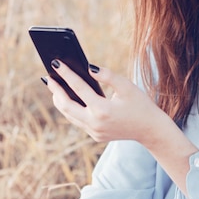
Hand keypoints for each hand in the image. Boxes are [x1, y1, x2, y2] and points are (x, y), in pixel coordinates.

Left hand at [44, 60, 164, 143]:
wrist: (150, 130)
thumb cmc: (140, 104)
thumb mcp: (126, 86)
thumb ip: (107, 75)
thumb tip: (88, 67)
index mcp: (103, 110)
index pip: (78, 88)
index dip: (66, 74)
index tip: (55, 63)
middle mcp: (95, 123)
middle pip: (66, 105)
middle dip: (55, 90)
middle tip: (48, 77)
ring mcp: (94, 132)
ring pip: (69, 115)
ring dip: (60, 100)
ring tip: (53, 86)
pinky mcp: (95, 136)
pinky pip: (77, 120)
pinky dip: (70, 108)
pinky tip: (66, 98)